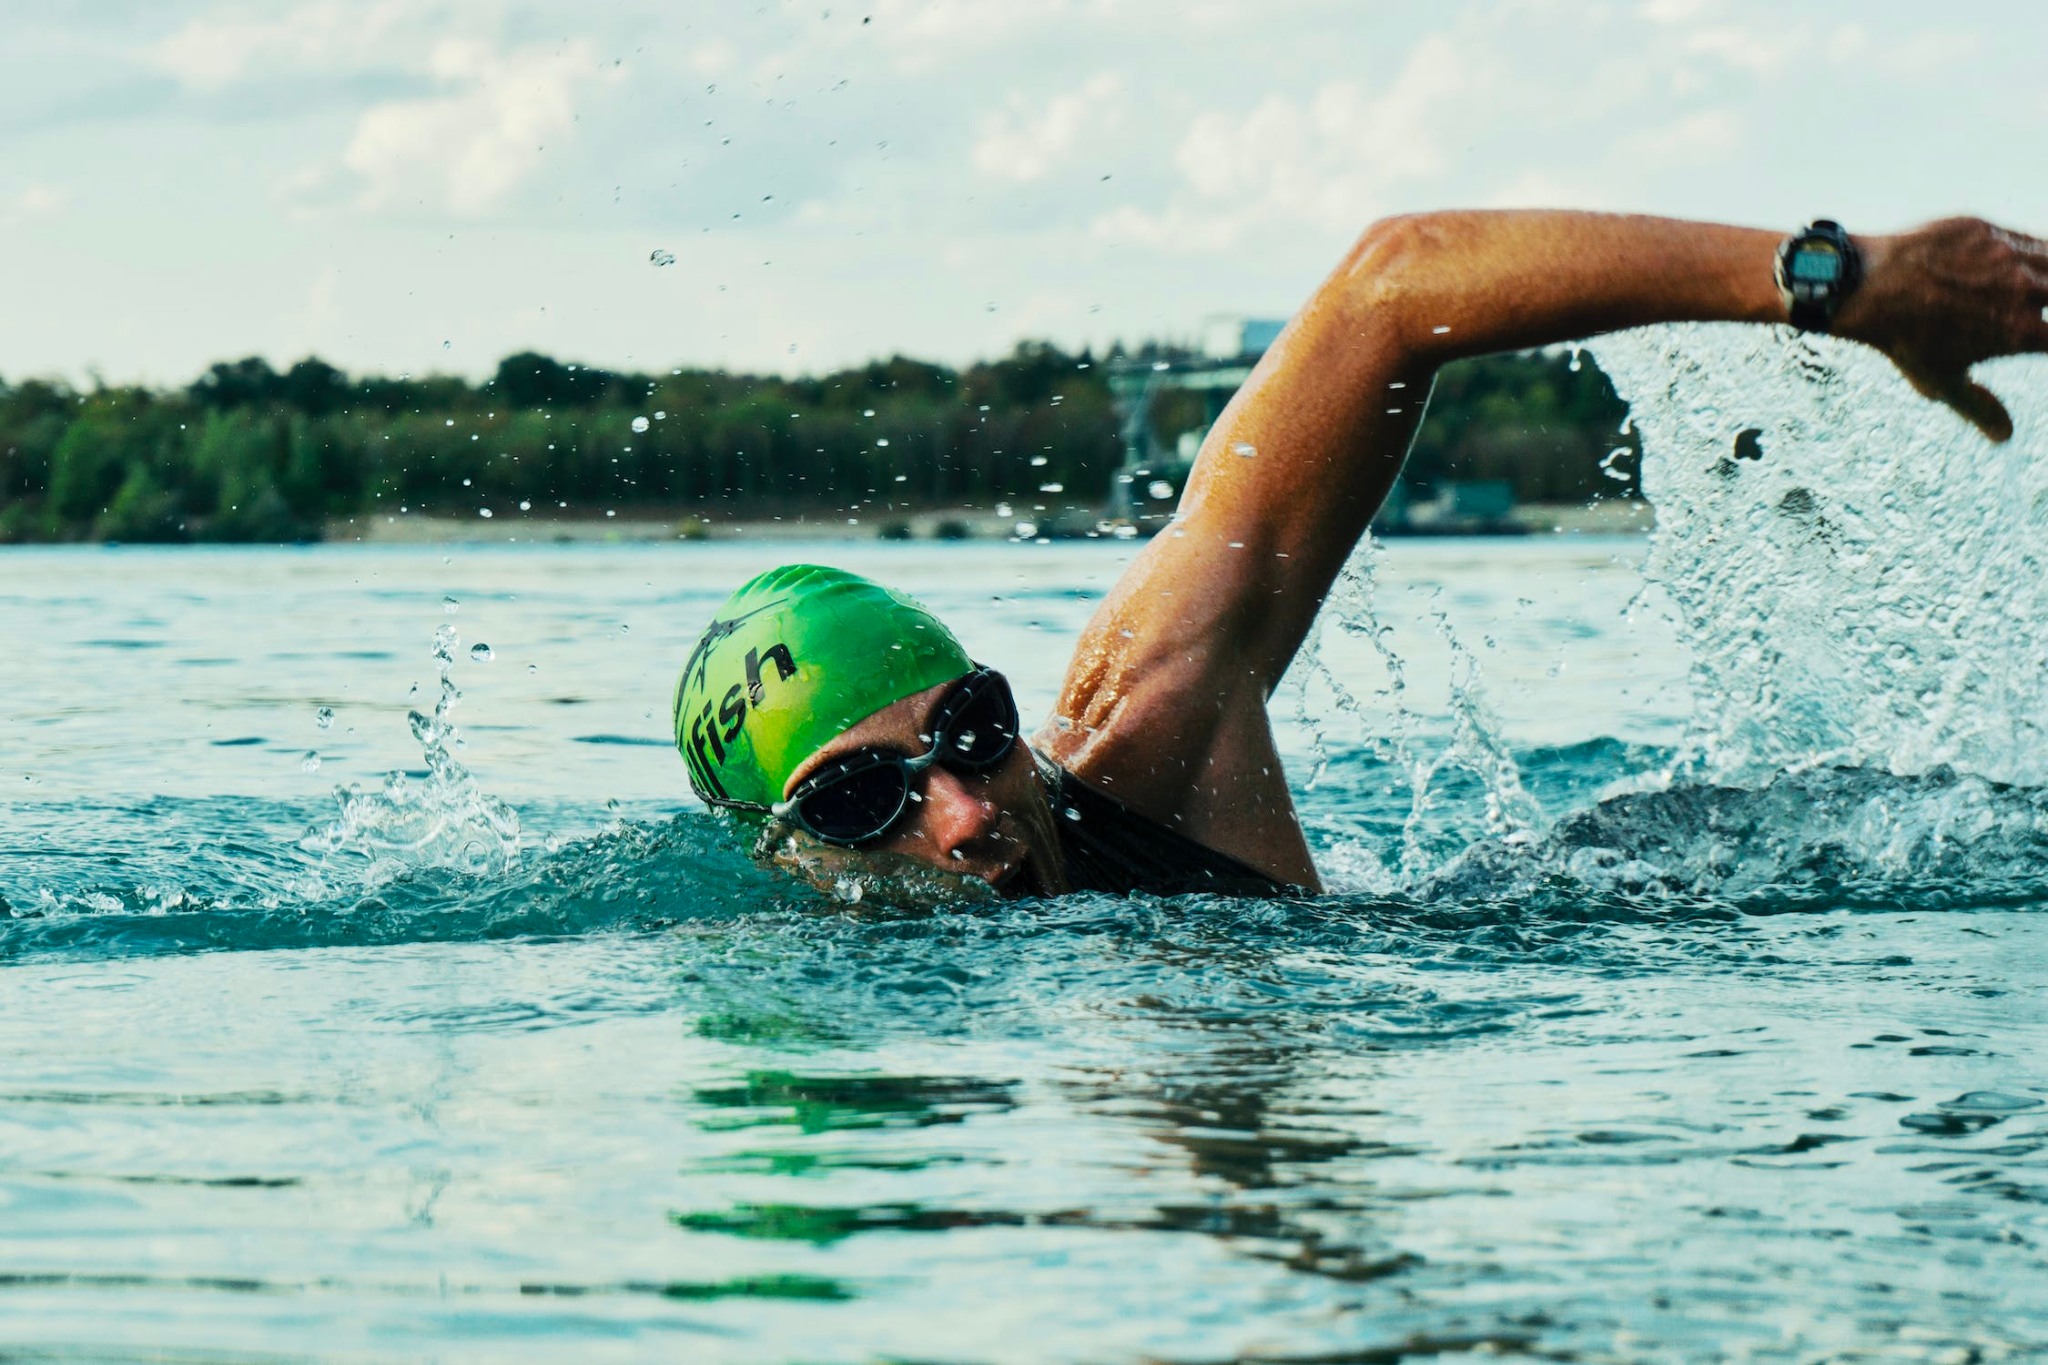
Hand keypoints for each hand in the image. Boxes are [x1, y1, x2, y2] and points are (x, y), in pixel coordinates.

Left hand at [1840, 217, 2047, 442]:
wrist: (1865, 287)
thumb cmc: (1902, 340)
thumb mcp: (1940, 381)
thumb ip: (1979, 407)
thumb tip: (2005, 435)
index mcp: (2020, 333)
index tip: (2042, 344)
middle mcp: (2024, 290)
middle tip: (2041, 317)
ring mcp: (2008, 255)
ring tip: (2039, 292)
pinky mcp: (1988, 229)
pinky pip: (2027, 238)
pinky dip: (2036, 251)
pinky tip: (2032, 262)